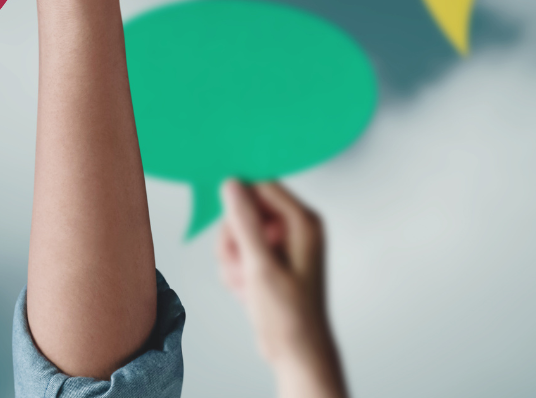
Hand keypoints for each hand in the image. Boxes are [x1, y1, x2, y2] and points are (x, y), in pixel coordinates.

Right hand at [216, 180, 345, 397]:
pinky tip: (246, 289)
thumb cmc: (289, 314)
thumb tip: (232, 184)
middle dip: (233, 240)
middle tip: (241, 266)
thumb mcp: (261, 266)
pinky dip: (235, 270)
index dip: (239, 204)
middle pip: (244, 210)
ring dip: (232, 258)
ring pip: (237, 232)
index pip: (262, 186)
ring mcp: (281, 244)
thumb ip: (245, 222)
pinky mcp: (270, 260)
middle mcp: (294, 228)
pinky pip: (239, 251)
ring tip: (245, 283)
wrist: (296, 350)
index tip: (232, 231)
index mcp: (303, 222)